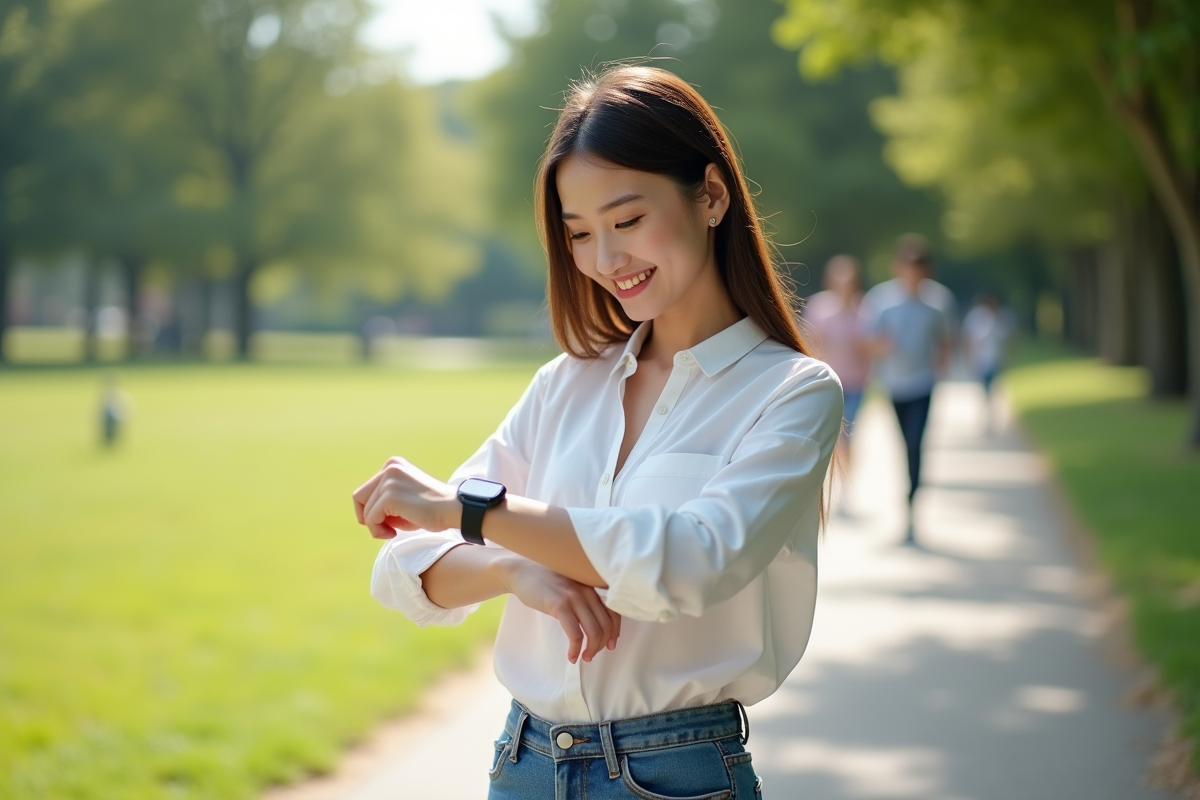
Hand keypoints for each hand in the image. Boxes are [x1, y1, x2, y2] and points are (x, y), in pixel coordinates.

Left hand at [352, 457, 458, 539]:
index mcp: (393, 465)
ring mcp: (388, 481)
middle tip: (388, 527)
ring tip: (395, 530)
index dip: (373, 509)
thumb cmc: (433, 508)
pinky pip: (370, 519)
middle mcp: (389, 468)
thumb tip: (364, 516)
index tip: (389, 520)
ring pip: (365, 510)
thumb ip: (387, 497)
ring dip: (376, 525)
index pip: (367, 490)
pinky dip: (377, 531)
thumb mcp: (406, 495)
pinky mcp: (390, 496)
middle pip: (359, 497)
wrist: (454, 509)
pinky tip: (393, 533)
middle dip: (369, 516)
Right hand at [496, 554, 620, 663]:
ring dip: (591, 650)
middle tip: (592, 654)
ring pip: (594, 631)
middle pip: (606, 625)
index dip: (615, 632)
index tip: (610, 644)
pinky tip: (571, 655)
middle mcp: (588, 590)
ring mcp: (574, 597)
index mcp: (592, 586)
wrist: (521, 570)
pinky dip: (575, 648)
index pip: (614, 611)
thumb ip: (584, 598)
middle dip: (602, 644)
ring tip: (584, 657)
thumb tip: (596, 624)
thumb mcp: (571, 586)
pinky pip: (575, 633)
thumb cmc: (545, 580)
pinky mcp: (559, 605)